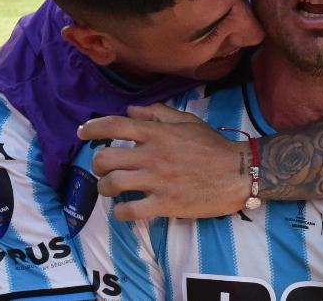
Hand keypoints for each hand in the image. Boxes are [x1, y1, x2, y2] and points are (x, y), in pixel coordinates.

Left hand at [77, 103, 250, 220]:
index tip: (83, 132)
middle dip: (98, 164)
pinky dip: (120, 212)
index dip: (93, 128)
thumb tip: (131, 110)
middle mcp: (152, 156)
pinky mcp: (164, 204)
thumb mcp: (188, 121)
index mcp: (157, 133)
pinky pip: (129, 211)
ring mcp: (157, 181)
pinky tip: (125, 209)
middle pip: (105, 158)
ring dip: (106, 187)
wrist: (239, 173)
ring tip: (113, 188)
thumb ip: (158, 114)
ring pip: (112, 184)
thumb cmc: (214, 145)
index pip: (114, 126)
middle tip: (104, 167)